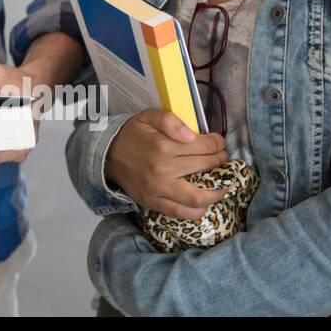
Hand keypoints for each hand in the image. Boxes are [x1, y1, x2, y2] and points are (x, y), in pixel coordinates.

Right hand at [104, 109, 228, 218]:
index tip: (219, 142)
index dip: (217, 143)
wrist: (106, 155)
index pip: (204, 146)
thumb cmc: (131, 134)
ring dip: (217, 193)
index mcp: (162, 146)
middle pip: (205, 167)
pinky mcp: (152, 202)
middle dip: (220, 161)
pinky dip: (197, 211)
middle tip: (222, 158)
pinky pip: (181, 213)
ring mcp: (157, 188)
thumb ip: (169, 120)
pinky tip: (204, 204)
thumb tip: (192, 135)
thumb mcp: (147, 117)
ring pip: (197, 198)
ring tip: (223, 186)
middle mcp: (162, 169)